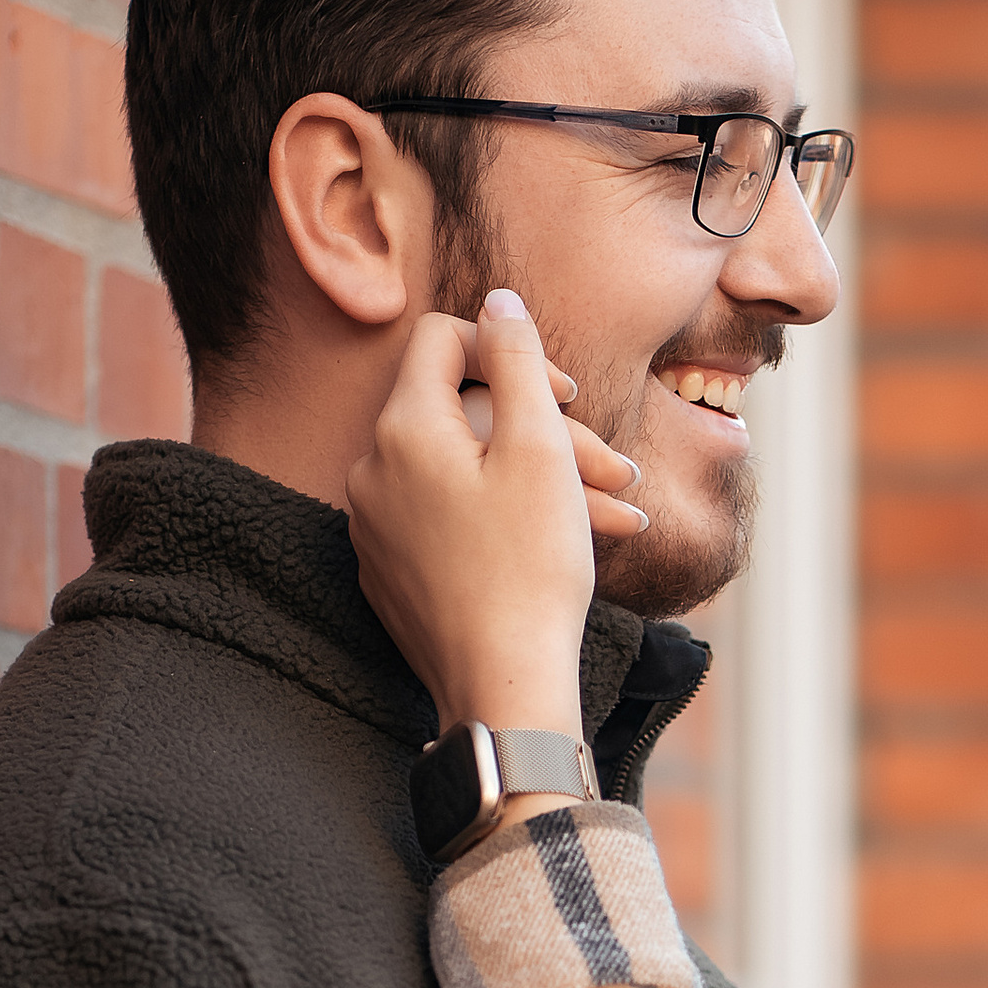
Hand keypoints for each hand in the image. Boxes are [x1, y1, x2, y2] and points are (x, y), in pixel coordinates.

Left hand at [347, 290, 645, 739]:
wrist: (505, 688)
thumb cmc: (529, 568)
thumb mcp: (538, 445)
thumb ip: (516, 357)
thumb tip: (498, 299)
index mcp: (403, 428)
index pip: (444, 338)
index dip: (511, 351)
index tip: (564, 395)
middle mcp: (372, 471)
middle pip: (462, 415)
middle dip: (545, 434)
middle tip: (615, 473)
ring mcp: (376, 527)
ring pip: (464, 474)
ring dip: (541, 484)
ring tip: (615, 517)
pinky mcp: (390, 575)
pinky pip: (449, 523)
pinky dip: (505, 524)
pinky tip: (565, 549)